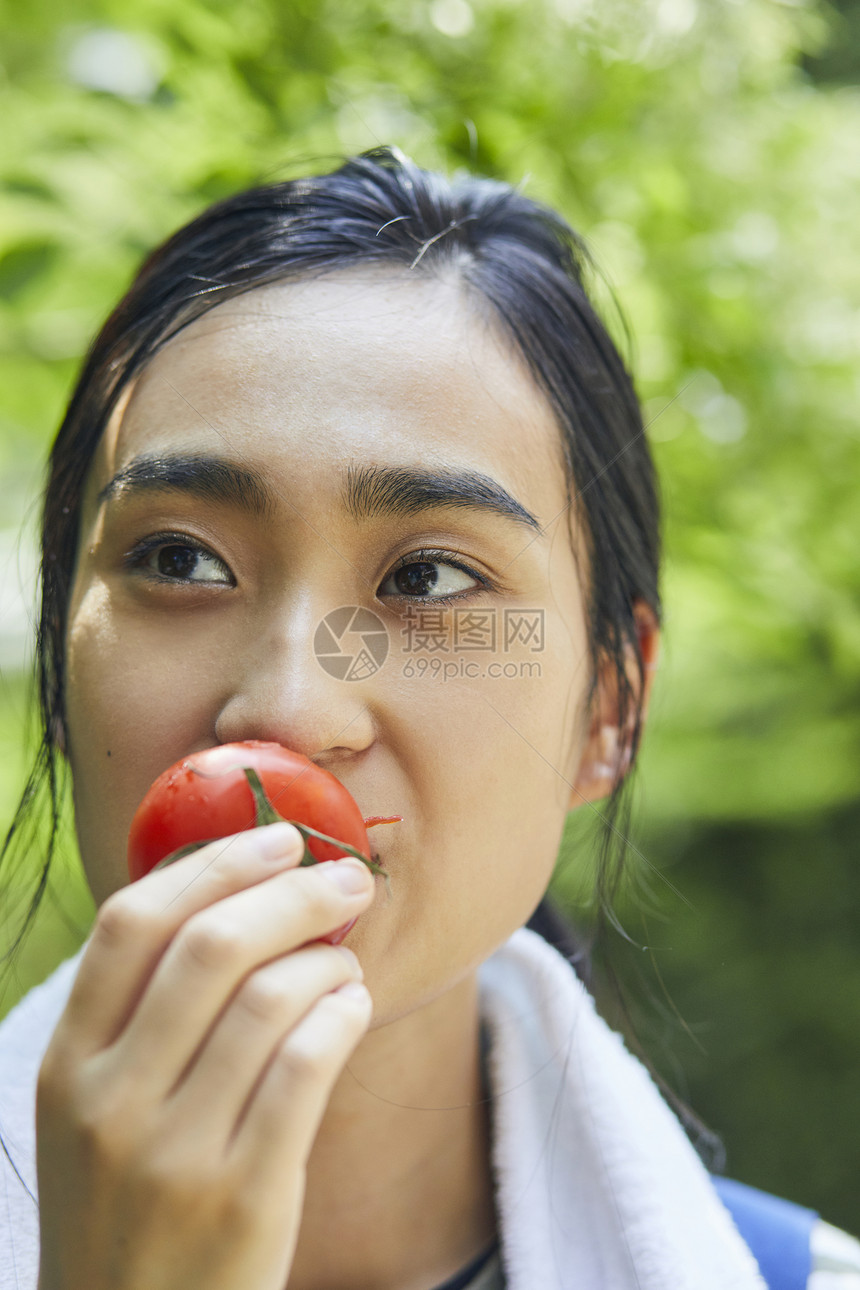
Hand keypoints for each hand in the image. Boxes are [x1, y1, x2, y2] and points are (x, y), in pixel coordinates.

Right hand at [36, 822, 374, 1289]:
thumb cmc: (129, 1204)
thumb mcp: (96, 1112)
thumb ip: (142, 1017)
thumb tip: (235, 895)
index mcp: (69, 1064)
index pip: (130, 923)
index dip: (212, 863)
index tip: (275, 838)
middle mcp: (110, 1101)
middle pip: (212, 946)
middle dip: (292, 893)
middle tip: (344, 877)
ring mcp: (173, 1153)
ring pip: (269, 1000)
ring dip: (327, 958)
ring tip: (345, 959)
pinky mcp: (243, 1196)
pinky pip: (307, 1068)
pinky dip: (343, 1016)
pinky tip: (353, 1007)